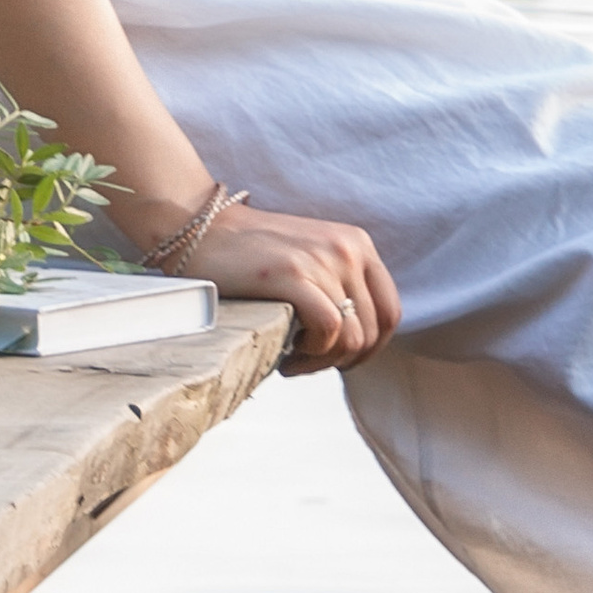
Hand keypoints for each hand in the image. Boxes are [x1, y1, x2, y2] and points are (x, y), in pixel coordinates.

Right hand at [190, 199, 399, 372]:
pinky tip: (286, 356)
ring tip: (292, 360)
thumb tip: (358, 342)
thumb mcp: (312, 258)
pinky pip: (329, 331)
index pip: (390, 312)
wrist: (203, 229)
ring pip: (352, 338)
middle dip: (342, 361)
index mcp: (357, 243)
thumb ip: (339, 286)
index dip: (371, 349)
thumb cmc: (252, 254)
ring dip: (323, 363)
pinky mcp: (294, 275)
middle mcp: (347, 249)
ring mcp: (322, 260)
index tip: (341, 361)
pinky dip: (312, 355)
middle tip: (307, 363)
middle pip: (372, 332)